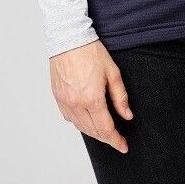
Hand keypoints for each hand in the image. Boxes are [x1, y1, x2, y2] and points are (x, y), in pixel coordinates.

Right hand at [49, 39, 132, 153]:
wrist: (68, 38)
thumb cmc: (90, 51)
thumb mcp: (112, 71)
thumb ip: (120, 96)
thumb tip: (126, 115)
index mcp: (92, 99)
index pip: (106, 129)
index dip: (116, 140)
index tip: (123, 146)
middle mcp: (76, 104)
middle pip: (93, 131)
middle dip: (106, 138)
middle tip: (116, 139)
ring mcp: (65, 102)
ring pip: (80, 127)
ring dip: (93, 132)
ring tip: (104, 131)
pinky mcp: (58, 97)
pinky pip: (69, 118)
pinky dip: (80, 123)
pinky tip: (87, 120)